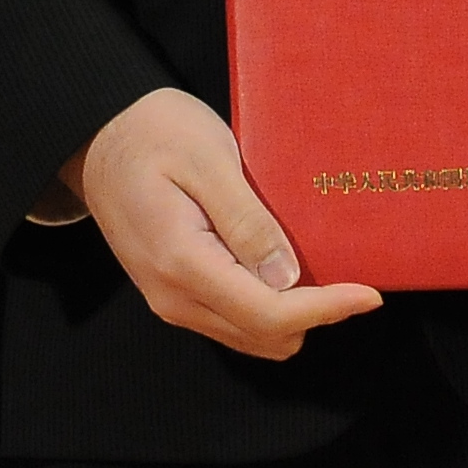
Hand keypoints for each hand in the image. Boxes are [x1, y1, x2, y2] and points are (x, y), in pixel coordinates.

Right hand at [69, 86, 380, 359]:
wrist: (97, 136)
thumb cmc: (152, 131)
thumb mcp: (206, 158)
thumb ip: (246, 220)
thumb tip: (287, 279)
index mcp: (182, 261)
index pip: (269, 313)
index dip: (327, 309)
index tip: (370, 293)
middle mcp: (173, 295)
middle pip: (266, 335)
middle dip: (315, 312)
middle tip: (346, 268)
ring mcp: (170, 299)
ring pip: (253, 336)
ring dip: (293, 312)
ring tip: (317, 265)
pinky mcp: (173, 292)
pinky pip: (234, 320)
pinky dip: (268, 306)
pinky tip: (281, 266)